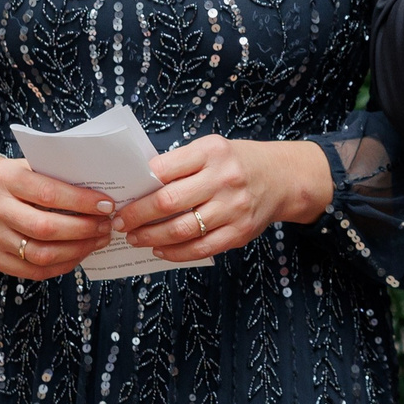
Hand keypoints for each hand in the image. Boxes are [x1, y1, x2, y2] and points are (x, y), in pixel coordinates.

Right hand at [0, 148, 112, 281]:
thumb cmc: (24, 179)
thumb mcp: (37, 166)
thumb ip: (62, 177)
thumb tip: (104, 198)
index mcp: (5, 177)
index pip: (48, 194)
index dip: (81, 202)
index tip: (107, 205)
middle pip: (44, 228)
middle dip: (83, 230)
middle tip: (106, 226)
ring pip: (41, 254)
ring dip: (77, 250)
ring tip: (98, 240)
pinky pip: (34, 271)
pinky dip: (63, 265)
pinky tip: (80, 253)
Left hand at [112, 136, 332, 261]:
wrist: (283, 178)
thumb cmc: (238, 163)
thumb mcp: (212, 150)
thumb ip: (180, 165)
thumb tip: (138, 187)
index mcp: (212, 152)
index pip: (164, 169)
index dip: (138, 186)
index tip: (121, 197)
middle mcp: (224, 179)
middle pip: (168, 202)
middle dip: (136, 216)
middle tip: (120, 222)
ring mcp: (234, 208)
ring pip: (181, 230)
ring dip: (151, 237)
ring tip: (135, 238)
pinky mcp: (240, 232)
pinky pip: (200, 248)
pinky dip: (175, 253)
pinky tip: (160, 249)